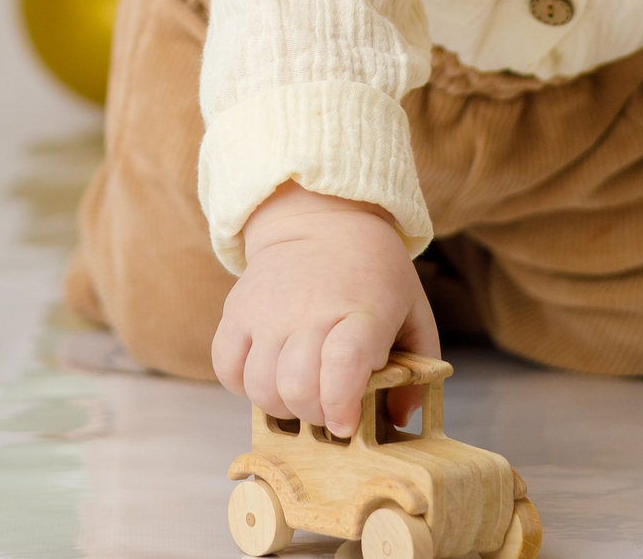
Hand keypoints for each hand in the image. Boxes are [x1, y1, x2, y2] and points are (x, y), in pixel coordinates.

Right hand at [211, 182, 437, 437]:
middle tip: (327, 407)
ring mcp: (267, 311)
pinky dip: (242, 385)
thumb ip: (417, 371)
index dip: (341, 405)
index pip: (343, 365)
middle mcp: (309, 311)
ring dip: (281, 406)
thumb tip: (396, 419)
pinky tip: (267, 374)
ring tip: (298, 391)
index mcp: (362, 312)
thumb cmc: (373, 275)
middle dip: (315, 415)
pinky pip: (226, 368)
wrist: (321, 218)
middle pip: (297, 388)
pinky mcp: (236, 310)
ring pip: (261, 387)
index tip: (346, 424)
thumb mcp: (413, 312)